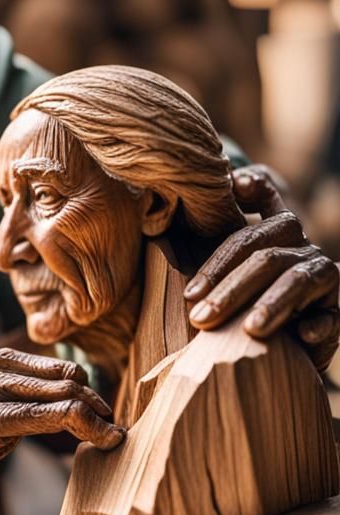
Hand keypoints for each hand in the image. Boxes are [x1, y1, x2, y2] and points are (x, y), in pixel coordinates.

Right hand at [0, 348, 124, 513]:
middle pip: (62, 377)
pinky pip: (36, 418)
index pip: (56, 368)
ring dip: (94, 414)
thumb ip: (20, 412)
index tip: (105, 419)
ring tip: (111, 435)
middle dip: (97, 402)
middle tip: (115, 429)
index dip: (88, 390)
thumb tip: (66, 414)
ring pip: (55, 393)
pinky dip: (74, 424)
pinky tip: (93, 437)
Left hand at [186, 165, 339, 372]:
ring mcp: (325, 280)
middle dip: (231, 291)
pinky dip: (320, 325)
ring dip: (272, 305)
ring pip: (297, 282)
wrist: (287, 322)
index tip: (190, 294)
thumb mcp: (239, 244)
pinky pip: (333, 316)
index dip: (217, 264)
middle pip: (266, 261)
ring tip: (249, 330)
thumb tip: (236, 179)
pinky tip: (303, 335)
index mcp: (279, 230)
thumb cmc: (251, 279)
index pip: (246, 239)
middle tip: (201, 319)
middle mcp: (304, 250)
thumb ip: (239, 208)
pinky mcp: (338, 313)